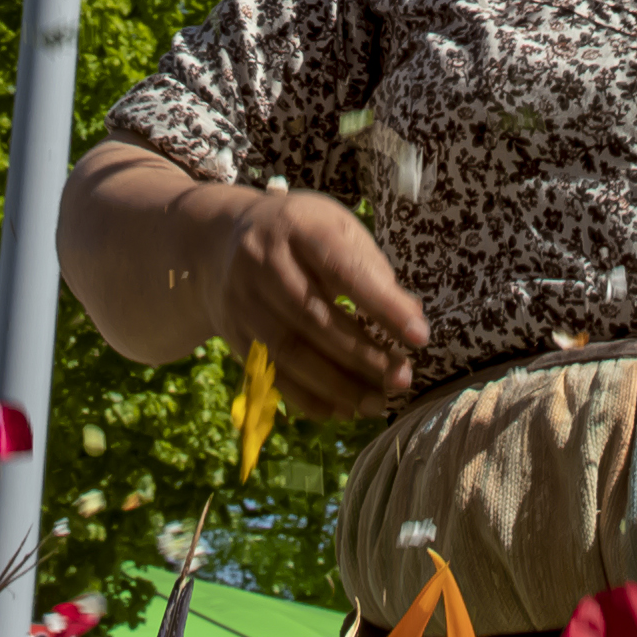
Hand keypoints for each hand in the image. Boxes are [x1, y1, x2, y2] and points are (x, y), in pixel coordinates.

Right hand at [207, 186, 426, 417]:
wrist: (216, 241)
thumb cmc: (298, 234)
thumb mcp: (334, 227)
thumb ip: (370, 267)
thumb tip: (411, 315)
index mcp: (297, 227)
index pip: (343, 269)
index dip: (383, 305)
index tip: (420, 336)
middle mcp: (261, 262)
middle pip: (314, 317)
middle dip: (363, 355)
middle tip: (402, 378)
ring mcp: (241, 300)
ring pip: (290, 352)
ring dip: (338, 385)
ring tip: (378, 402)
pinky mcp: (232, 333)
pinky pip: (271, 372)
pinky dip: (308, 397)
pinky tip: (342, 409)